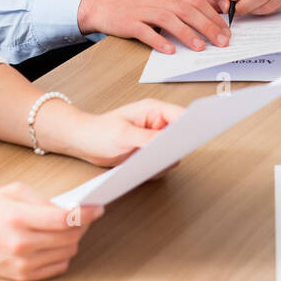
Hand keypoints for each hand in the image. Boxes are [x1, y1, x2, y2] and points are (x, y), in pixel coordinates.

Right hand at [0, 182, 104, 280]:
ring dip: (74, 239)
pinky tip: (57, 243)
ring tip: (69, 228)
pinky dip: (63, 255)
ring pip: (67, 253)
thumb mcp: (13, 191)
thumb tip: (69, 209)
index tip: (98, 208)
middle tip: (85, 216)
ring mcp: (22, 263)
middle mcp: (22, 244)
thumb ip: (43, 200)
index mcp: (20, 219)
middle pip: (70, 237)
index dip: (87, 213)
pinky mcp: (22, 276)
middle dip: (83, 225)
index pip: (66, 219)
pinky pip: (58, 267)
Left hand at [63, 99, 184, 167]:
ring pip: (173, 152)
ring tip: (147, 164)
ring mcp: (154, 139)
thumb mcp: (123, 134)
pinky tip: (141, 170)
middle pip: (181, 135)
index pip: (182, 115)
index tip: (197, 135)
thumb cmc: (98, 131)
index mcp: (154, 110)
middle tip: (166, 156)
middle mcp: (157, 124)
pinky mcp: (149, 152)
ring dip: (164, 161)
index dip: (193, 124)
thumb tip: (169, 142)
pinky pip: (162, 163)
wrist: (83, 143)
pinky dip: (156, 169)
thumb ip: (148, 138)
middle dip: (176, 148)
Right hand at [78, 0, 228, 53]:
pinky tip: (170, 50)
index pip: (198, 1)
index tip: (227, 29)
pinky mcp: (130, 22)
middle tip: (222, 41)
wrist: (102, 0)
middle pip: (189, 11)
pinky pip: (147, 32)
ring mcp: (144, 9)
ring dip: (188, 34)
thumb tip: (212, 9)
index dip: (215, 16)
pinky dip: (159, 41)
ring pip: (171, 20)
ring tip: (200, 47)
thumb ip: (186, 0)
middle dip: (208, 27)